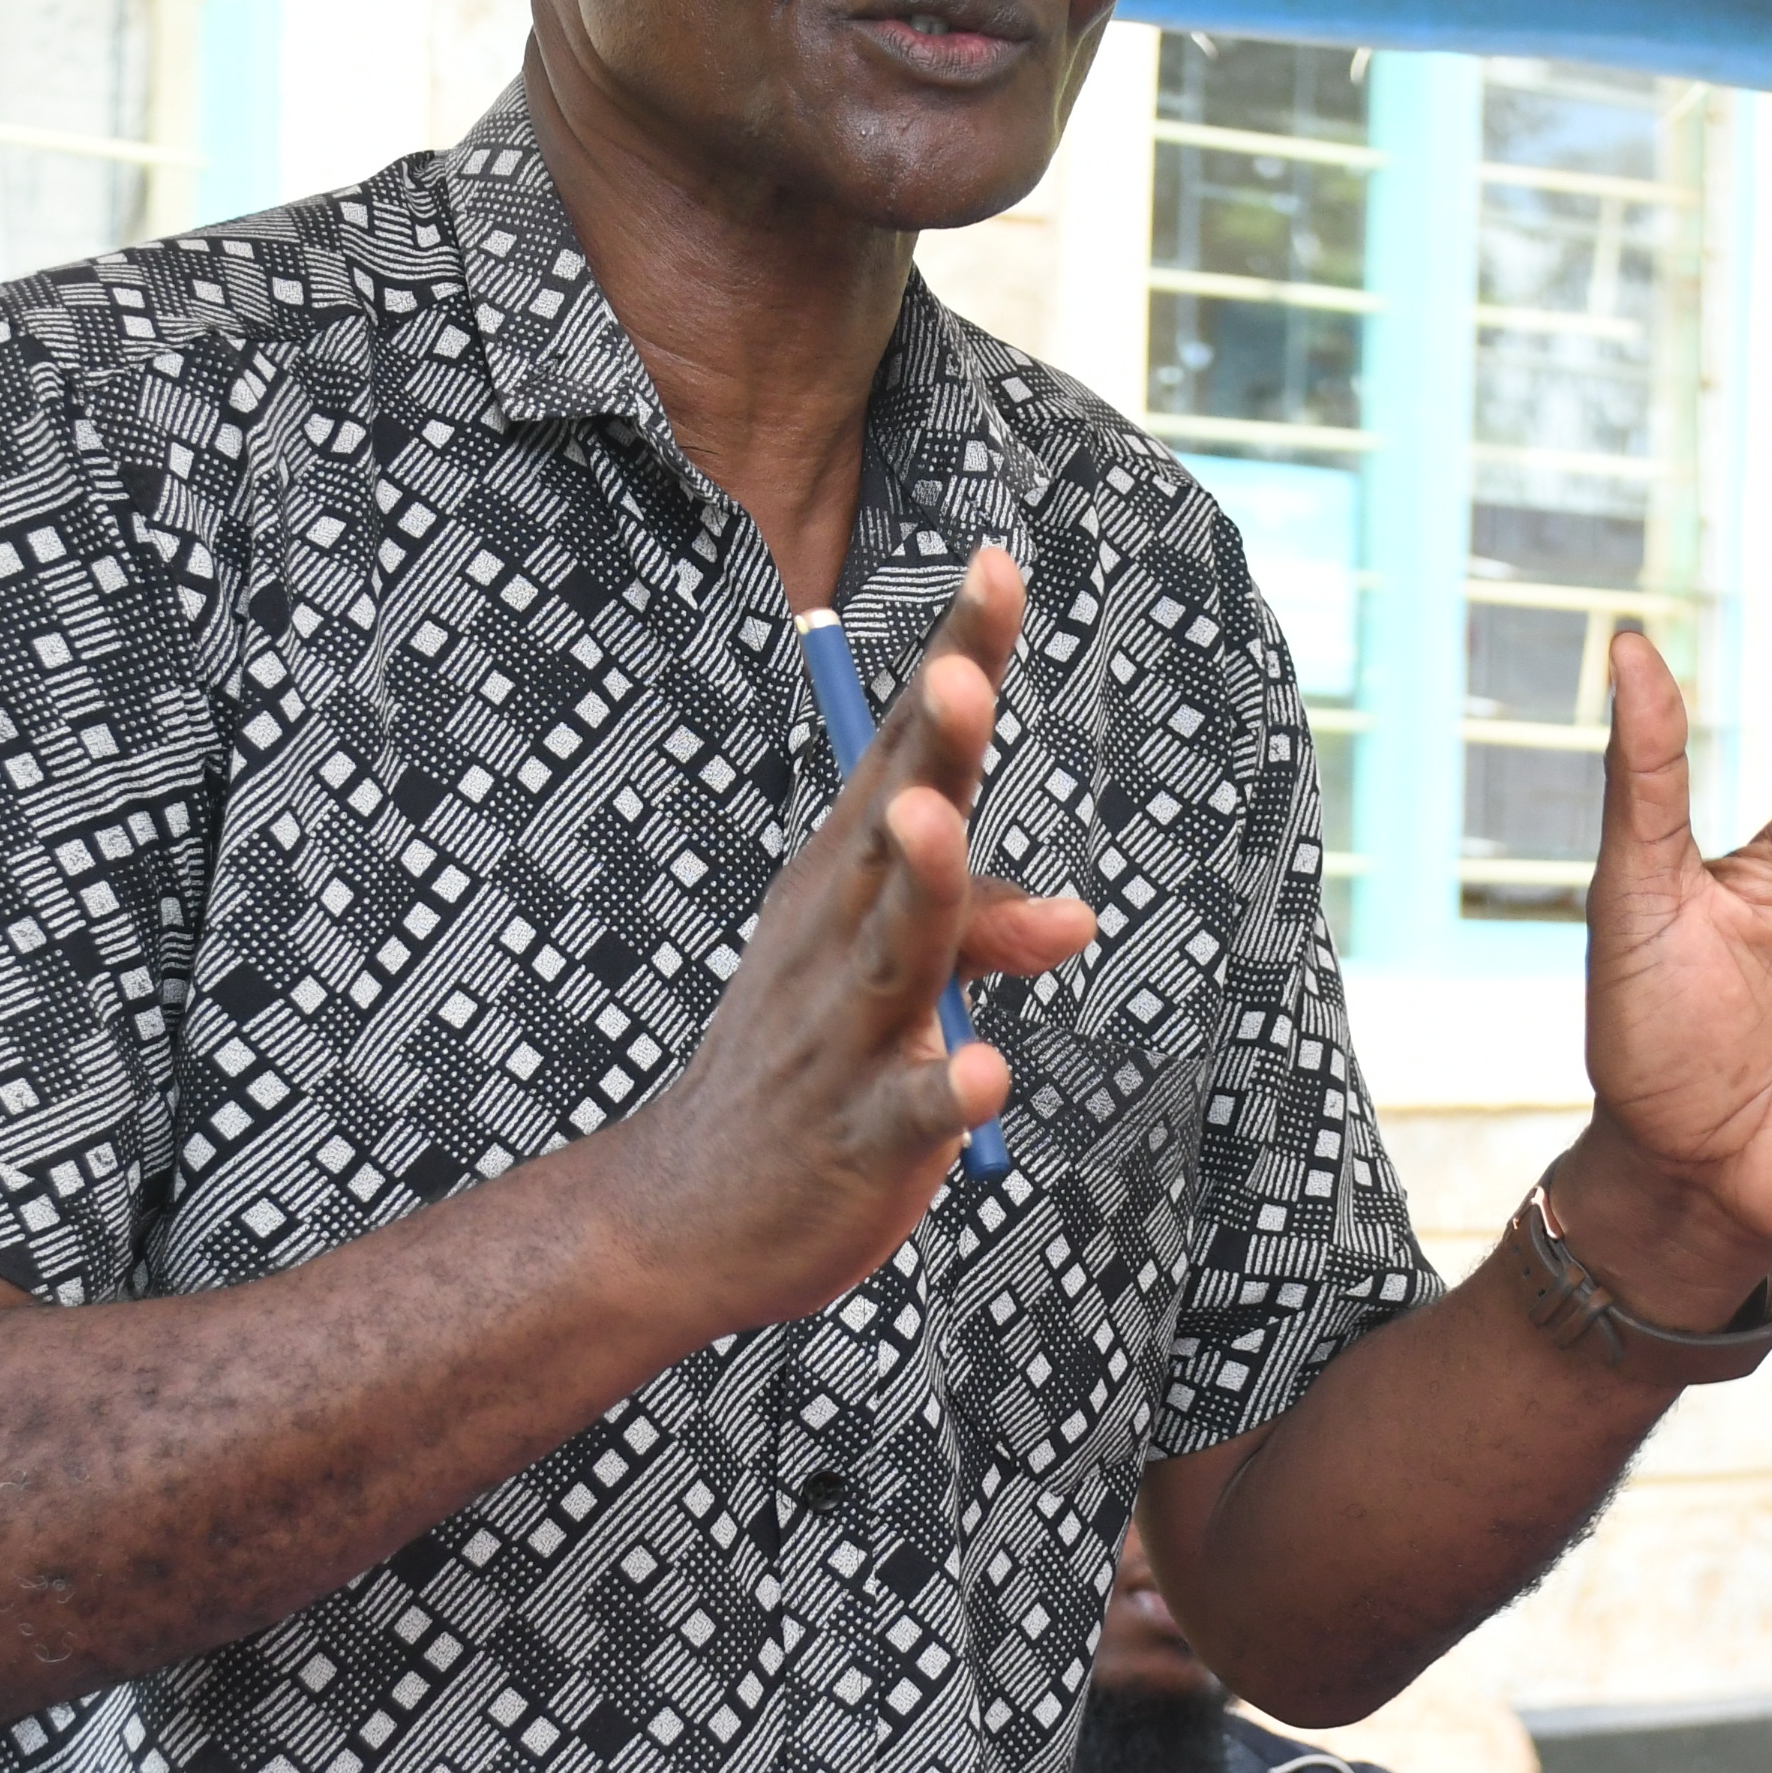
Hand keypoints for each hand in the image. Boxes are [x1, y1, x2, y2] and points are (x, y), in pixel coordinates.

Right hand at [612, 546, 1095, 1328]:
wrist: (692, 1212)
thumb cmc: (810, 1062)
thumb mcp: (899, 979)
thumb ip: (989, 931)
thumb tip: (1079, 912)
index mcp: (849, 876)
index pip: (912, 748)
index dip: (959, 658)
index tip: (998, 560)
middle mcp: (839, 933)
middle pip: (898, 824)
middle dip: (931, 750)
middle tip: (965, 673)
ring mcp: (841, 1032)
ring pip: (894, 946)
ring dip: (923, 886)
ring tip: (937, 823)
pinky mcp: (856, 1134)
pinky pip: (908, 1105)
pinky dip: (946, 1089)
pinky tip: (983, 1074)